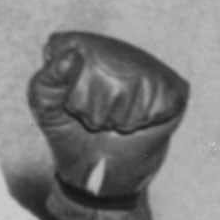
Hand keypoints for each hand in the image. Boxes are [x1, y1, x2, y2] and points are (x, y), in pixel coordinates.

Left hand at [27, 32, 188, 219]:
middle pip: (106, 72)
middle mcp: (118, 49)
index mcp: (83, 44)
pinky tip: (138, 124)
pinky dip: (144, 121)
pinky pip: (159, 100)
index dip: (73, 93)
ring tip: (116, 123)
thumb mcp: (46, 110)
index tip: (71, 109)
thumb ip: (47, 81)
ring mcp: (149, 66)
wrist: (97, 175)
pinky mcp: (172, 88)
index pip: (76, 53)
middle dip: (96, 109)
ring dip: (119, 118)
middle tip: (96, 121)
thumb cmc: (69, 136)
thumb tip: (70, 56)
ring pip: (131, 87)